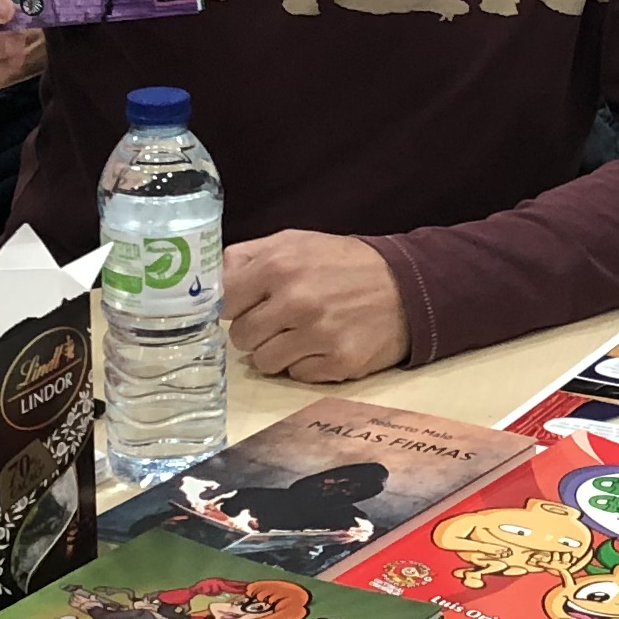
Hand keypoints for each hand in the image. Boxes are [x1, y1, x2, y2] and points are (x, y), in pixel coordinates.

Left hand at [227, 231, 407, 381]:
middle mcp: (296, 302)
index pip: (224, 302)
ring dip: (277, 352)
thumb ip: (249, 256)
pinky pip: (295, 376)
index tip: (246, 306)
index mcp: (279, 266)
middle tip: (278, 320)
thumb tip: (210, 279)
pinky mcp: (338, 362)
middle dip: (256, 330)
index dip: (234, 306)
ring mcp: (318, 336)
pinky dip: (305, 364)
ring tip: (301, 334)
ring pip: (264, 362)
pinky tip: (323, 345)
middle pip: (241, 337)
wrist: (409, 287)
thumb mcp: (296, 241)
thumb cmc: (345, 263)